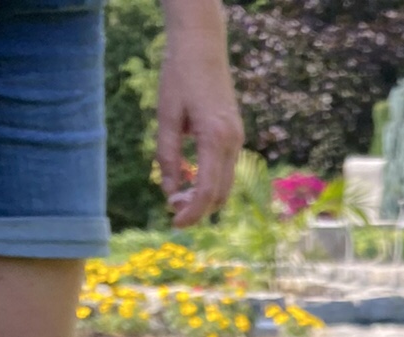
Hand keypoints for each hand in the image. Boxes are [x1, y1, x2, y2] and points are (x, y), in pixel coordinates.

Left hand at [157, 0, 242, 228]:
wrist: (202, 46)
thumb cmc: (179, 76)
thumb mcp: (166, 117)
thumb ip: (167, 157)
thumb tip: (170, 193)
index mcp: (215, 138)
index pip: (208, 191)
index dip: (192, 212)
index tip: (175, 223)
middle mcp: (232, 143)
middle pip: (220, 194)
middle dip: (198, 209)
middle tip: (172, 210)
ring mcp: (237, 140)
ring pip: (225, 185)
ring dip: (204, 198)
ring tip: (179, 196)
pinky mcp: (235, 136)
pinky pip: (225, 170)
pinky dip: (209, 182)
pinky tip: (190, 178)